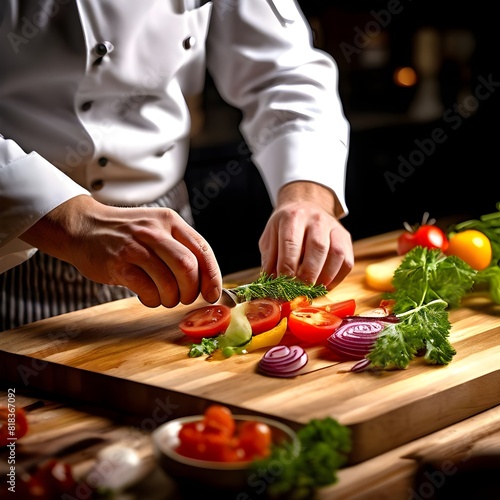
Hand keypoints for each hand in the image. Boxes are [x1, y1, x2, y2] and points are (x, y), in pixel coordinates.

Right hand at [21, 195, 221, 307]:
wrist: (82, 226)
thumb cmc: (125, 234)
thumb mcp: (156, 228)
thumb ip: (179, 247)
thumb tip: (206, 280)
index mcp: (170, 221)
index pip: (202, 249)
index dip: (212, 276)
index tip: (213, 294)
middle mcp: (155, 231)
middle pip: (188, 266)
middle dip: (192, 290)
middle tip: (185, 298)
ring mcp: (135, 246)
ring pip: (169, 281)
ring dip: (171, 298)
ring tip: (165, 298)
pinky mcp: (119, 264)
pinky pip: (147, 289)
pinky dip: (152, 300)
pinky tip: (148, 296)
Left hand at [259, 182, 353, 288]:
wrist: (306, 207)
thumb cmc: (285, 227)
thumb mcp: (270, 238)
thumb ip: (270, 260)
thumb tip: (273, 285)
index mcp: (293, 216)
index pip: (291, 244)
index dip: (287, 268)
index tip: (283, 285)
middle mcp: (316, 219)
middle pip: (317, 248)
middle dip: (307, 275)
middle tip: (298, 291)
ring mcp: (334, 227)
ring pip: (336, 254)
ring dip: (324, 278)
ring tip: (312, 290)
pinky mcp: (346, 239)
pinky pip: (347, 262)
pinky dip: (336, 279)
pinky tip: (323, 286)